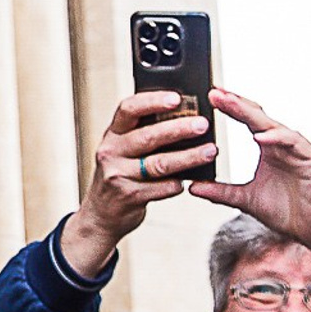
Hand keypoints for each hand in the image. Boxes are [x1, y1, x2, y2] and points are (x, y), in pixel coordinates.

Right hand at [58, 93, 217, 275]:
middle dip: (179, 129)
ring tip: (209, 151)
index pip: (128, 108)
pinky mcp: (129, 197)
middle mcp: (111, 152)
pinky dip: (179, 183)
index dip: (152, 101)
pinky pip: (162, 188)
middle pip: (148, 136)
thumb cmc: (120, 174)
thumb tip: (186, 114)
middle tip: (203, 124)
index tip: (177, 97)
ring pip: (159, 163)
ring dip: (188, 157)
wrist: (101, 214)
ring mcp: (118, 175)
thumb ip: (144, 131)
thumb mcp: (123, 148)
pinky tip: (191, 180)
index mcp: (113, 133)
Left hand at [189, 90, 310, 268]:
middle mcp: (282, 144)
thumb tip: (193, 187)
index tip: (211, 97)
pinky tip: (260, 137)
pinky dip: (277, 138)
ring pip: (274, 125)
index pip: (247, 121)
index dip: (230, 108)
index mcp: (268, 148)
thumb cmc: (286, 211)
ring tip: (233, 106)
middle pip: (258, 117)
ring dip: (253, 115)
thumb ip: (220, 192)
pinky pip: (294, 143)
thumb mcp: (245, 200)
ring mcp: (297, 150)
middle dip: (237, 103)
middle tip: (217, 93)